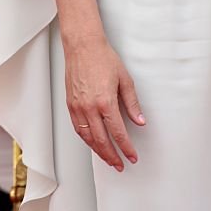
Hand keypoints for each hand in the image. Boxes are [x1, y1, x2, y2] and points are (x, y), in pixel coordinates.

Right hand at [64, 34, 145, 169]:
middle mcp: (89, 108)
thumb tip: (140, 120)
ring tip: (108, 159)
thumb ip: (132, 103)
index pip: (118, 133)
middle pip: (102, 141)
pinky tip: (93, 143)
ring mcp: (78, 108)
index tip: (132, 156)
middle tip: (120, 164)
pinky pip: (78, 129)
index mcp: (105, 102)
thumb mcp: (125, 79)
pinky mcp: (70, 105)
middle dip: (112, 156)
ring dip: (99, 152)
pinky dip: (87, 140)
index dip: (126, 147)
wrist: (83, 46)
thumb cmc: (103, 58)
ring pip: (88, 138)